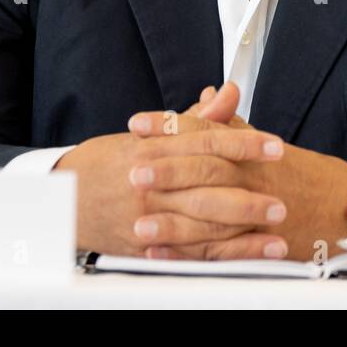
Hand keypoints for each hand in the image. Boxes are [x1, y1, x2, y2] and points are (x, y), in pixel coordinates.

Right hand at [54, 120, 287, 258]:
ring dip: (242, 229)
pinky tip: (251, 253)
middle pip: (205, 185)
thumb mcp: (148, 134)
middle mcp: (151, 183)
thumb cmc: (109, 163)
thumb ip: (193, 118)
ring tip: (277, 230)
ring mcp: (148, 216)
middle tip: (282, 198)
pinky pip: (191, 252)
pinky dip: (224, 254)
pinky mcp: (147, 245)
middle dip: (247, 193)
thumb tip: (226, 92)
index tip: (274, 145)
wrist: (65, 198)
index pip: (204, 141)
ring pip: (200, 223)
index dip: (242, 142)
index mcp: (153, 149)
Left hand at [126, 84, 346, 262]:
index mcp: (247, 150)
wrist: (343, 208)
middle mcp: (251, 177)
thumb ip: (231, 121)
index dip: (169, 126)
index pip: (205, 130)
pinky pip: (218, 250)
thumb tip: (211, 94)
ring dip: (172, 221)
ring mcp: (254, 212)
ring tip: (139, 222)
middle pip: (206, 169)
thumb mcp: (264, 140)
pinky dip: (187, 253)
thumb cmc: (298, 174)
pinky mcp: (255, 243)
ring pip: (210, 214)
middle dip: (168, 171)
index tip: (137, 125)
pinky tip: (160, 254)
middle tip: (134, 172)